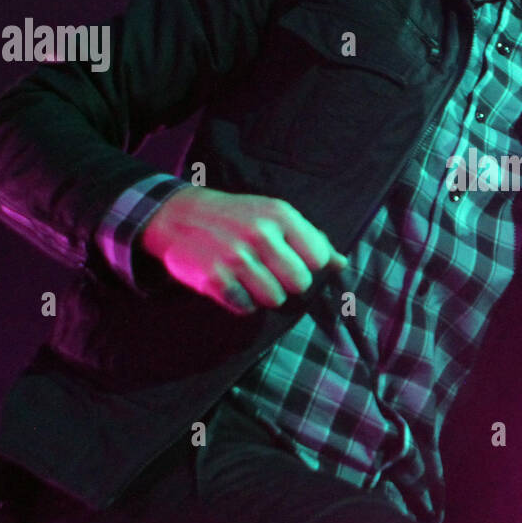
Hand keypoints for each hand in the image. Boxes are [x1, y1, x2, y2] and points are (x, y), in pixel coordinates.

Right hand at [139, 186, 348, 314]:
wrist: (179, 215)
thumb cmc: (237, 218)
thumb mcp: (274, 216)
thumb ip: (310, 239)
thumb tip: (342, 264)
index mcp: (280, 215)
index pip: (318, 258)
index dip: (307, 265)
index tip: (290, 259)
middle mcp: (260, 233)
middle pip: (300, 283)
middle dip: (287, 284)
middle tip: (269, 272)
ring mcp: (236, 256)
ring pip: (275, 299)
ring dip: (263, 294)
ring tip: (248, 277)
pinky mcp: (214, 278)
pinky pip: (245, 307)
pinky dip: (240, 301)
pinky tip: (231, 284)